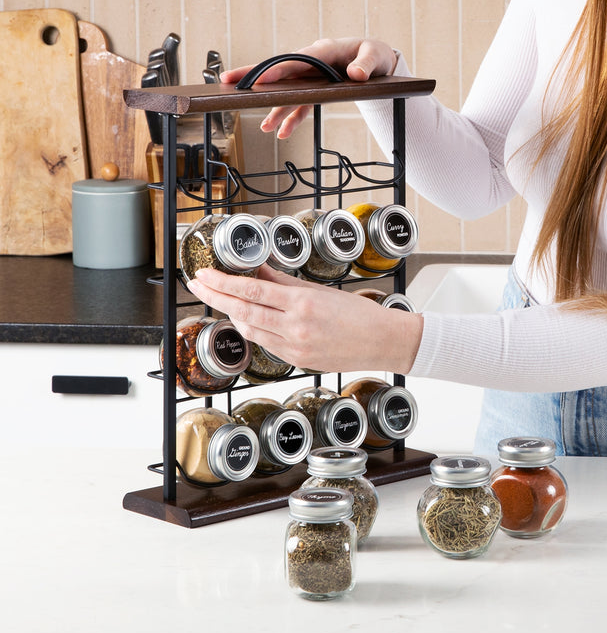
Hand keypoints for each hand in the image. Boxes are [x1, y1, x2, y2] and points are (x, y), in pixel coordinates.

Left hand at [186, 265, 423, 373]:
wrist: (382, 342)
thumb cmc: (359, 313)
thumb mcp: (321, 290)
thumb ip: (285, 281)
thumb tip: (258, 270)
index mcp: (303, 303)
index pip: (252, 290)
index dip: (223, 283)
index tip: (205, 275)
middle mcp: (295, 327)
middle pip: (243, 310)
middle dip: (216, 297)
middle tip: (198, 284)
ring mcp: (294, 347)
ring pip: (250, 329)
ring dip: (233, 313)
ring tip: (222, 299)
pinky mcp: (297, 362)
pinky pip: (266, 344)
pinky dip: (254, 329)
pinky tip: (250, 319)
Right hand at [220, 37, 398, 138]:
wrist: (376, 60)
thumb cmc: (374, 53)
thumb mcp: (376, 55)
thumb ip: (366, 64)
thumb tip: (355, 74)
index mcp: (324, 49)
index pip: (297, 59)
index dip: (278, 69)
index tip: (260, 78)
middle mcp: (313, 62)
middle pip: (280, 70)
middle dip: (254, 76)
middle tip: (228, 83)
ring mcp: (312, 77)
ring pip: (287, 91)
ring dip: (274, 108)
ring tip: (264, 126)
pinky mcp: (316, 90)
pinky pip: (300, 104)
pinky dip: (292, 118)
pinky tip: (282, 132)